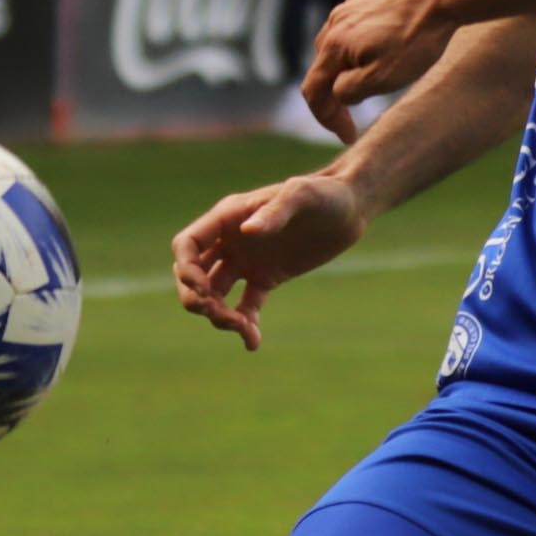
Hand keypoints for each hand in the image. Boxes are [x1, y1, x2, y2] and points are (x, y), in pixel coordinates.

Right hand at [171, 172, 368, 350]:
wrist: (350, 209)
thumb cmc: (325, 193)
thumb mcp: (301, 195)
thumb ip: (275, 211)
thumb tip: (247, 232)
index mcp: (228, 218)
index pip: (187, 245)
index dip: (186, 270)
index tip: (204, 292)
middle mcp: (230, 241)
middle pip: (193, 275)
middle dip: (197, 300)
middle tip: (223, 315)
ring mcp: (246, 261)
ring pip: (215, 295)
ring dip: (220, 316)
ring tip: (244, 329)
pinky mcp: (266, 279)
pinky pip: (245, 307)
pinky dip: (245, 325)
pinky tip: (253, 342)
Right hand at [300, 0, 462, 141]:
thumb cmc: (416, 40)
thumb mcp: (382, 79)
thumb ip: (349, 91)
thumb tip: (338, 92)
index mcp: (334, 44)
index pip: (313, 90)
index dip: (326, 118)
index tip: (348, 135)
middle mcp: (336, 21)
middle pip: (323, 66)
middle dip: (335, 94)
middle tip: (356, 114)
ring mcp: (353, 4)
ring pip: (340, 43)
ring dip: (348, 67)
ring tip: (371, 80)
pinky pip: (358, 25)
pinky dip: (363, 45)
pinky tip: (386, 50)